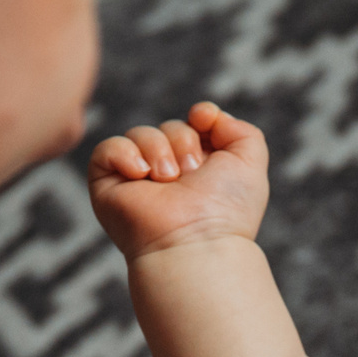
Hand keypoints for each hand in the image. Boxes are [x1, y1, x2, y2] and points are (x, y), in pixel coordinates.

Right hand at [87, 101, 272, 260]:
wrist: (196, 243)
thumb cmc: (225, 210)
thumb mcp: (250, 161)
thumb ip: (241, 129)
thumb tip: (203, 114)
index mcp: (202, 170)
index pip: (194, 123)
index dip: (202, 116)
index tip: (204, 120)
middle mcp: (169, 174)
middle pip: (170, 127)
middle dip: (183, 140)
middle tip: (190, 173)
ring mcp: (137, 180)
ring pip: (140, 133)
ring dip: (158, 150)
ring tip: (168, 180)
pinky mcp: (107, 186)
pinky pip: (107, 148)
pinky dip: (124, 154)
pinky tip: (141, 175)